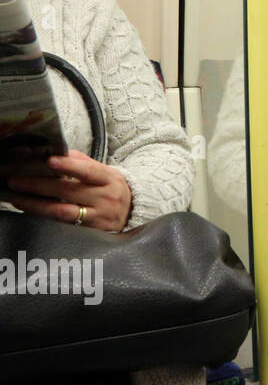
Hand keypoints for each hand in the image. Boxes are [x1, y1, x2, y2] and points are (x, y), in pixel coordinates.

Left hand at [7, 150, 132, 231]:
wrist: (133, 212)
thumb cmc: (112, 189)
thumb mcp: (106, 172)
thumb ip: (83, 162)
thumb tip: (59, 152)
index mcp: (108, 179)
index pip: (88, 171)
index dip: (69, 166)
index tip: (50, 161)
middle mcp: (105, 198)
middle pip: (69, 191)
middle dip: (39, 185)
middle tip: (16, 181)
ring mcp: (98, 216)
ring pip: (63, 211)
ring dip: (37, 205)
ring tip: (18, 199)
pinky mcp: (91, 232)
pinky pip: (64, 226)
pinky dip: (45, 219)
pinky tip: (31, 213)